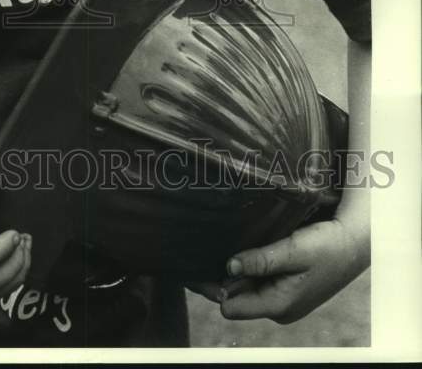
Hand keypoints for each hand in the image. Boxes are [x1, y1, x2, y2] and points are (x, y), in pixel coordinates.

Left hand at [187, 216, 368, 323]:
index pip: (231, 307)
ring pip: (244, 288)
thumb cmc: (328, 246)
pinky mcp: (284, 286)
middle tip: (195, 253)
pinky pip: (255, 281)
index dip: (214, 287)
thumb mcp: (294, 250)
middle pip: (234, 298)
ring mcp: (281, 297)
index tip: (198, 265)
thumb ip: (261, 260)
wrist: (354, 242)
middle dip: (218, 279)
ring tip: (212, 247)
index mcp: (279, 305)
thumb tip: (229, 266)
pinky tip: (236, 251)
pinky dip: (245, 268)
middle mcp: (278, 306)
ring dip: (232, 271)